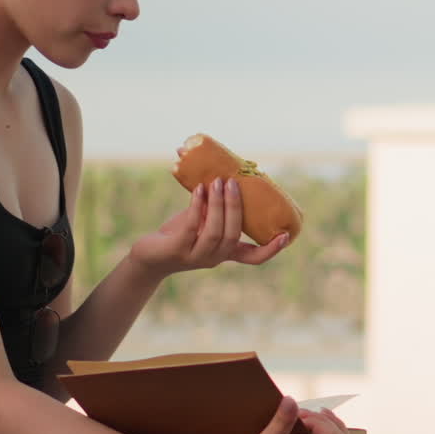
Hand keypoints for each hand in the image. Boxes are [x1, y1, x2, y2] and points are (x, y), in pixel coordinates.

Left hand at [130, 177, 287, 275]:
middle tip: (233, 183)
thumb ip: (216, 207)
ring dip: (218, 204)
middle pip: (233, 235)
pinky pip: (193, 226)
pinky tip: (198, 190)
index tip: (285, 236)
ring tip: (216, 182)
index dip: (270, 249)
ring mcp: (196, 256)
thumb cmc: (179, 233)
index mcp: (225, 252)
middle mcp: (214, 257)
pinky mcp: (178, 250)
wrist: (149, 254)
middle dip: (236, 207)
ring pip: (216, 231)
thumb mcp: (202, 220)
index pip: (253, 258)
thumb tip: (228, 175)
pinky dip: (197, 205)